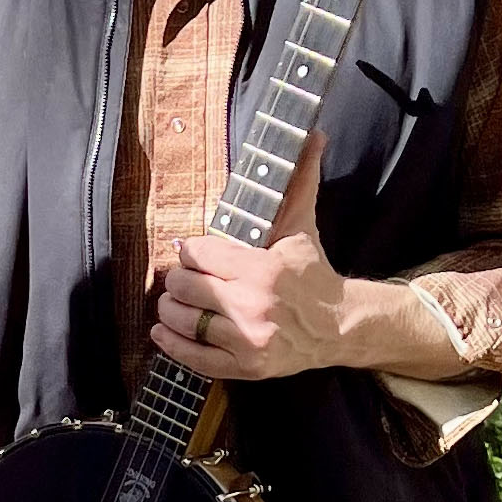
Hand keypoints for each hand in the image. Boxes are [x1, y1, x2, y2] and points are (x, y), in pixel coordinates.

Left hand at [153, 136, 470, 383]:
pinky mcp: (246, 367)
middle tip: (182, 279)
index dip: (191, 252)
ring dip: (170, 310)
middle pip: (186, 287)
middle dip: (178, 280)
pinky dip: (171, 344)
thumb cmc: (313, 272)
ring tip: (175, 301)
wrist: (339, 326)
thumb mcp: (302, 226)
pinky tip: (162, 330)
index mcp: (262, 268)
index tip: (192, 253)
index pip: (199, 254)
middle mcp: (253, 306)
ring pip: (184, 320)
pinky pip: (194, 359)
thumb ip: (299, 182)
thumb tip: (314, 133)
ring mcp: (248, 340)